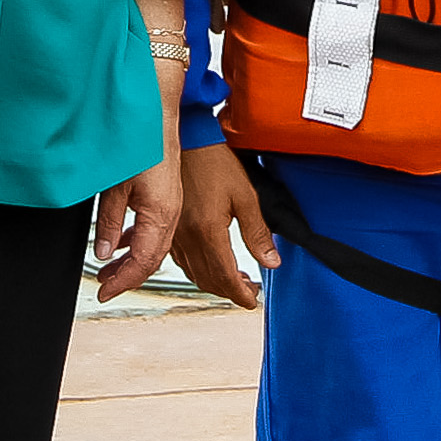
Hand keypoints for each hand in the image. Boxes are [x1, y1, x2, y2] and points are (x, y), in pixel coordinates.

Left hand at [92, 154, 183, 301]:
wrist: (158, 112)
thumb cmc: (141, 141)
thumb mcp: (116, 186)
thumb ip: (110, 222)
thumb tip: (105, 252)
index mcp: (161, 214)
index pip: (144, 262)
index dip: (124, 282)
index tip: (104, 293)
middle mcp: (171, 213)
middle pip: (153, 258)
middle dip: (128, 277)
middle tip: (104, 288)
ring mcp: (171, 204)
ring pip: (155, 245)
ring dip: (133, 261)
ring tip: (109, 273)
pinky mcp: (167, 195)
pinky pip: (156, 229)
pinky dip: (138, 243)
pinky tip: (122, 245)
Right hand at [171, 142, 278, 307]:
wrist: (187, 140)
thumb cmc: (214, 161)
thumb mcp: (245, 196)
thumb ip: (258, 233)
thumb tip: (271, 261)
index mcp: (208, 232)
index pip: (225, 277)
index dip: (240, 294)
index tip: (251, 301)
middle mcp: (187, 238)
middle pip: (208, 280)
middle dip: (229, 291)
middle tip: (248, 290)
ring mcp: (175, 234)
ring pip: (193, 272)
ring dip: (214, 282)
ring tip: (234, 279)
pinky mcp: (169, 227)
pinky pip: (181, 259)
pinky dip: (198, 268)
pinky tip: (210, 262)